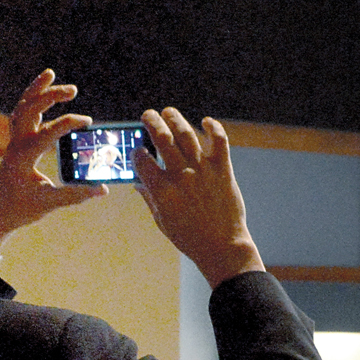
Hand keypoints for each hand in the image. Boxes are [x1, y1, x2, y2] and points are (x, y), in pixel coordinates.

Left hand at [0, 70, 101, 252]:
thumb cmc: (21, 209)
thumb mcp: (49, 203)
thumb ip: (76, 194)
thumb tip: (102, 189)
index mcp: (23, 157)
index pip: (47, 132)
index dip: (69, 123)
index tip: (88, 122)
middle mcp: (16, 145)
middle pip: (29, 109)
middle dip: (49, 95)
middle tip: (73, 90)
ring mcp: (15, 142)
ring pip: (22, 107)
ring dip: (35, 90)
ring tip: (50, 74)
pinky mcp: (17, 144)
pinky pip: (23, 116)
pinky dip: (33, 102)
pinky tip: (45, 97)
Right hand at [135, 108, 264, 287]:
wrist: (222, 247)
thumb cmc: (189, 238)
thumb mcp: (162, 221)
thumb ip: (149, 198)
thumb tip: (138, 182)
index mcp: (163, 191)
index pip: (142, 160)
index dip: (137, 152)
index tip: (137, 150)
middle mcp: (181, 176)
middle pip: (162, 139)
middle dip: (151, 122)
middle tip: (148, 115)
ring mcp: (203, 171)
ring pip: (187, 134)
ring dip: (175, 119)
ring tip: (168, 112)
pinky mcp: (223, 170)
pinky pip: (219, 141)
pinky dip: (213, 127)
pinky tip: (206, 122)